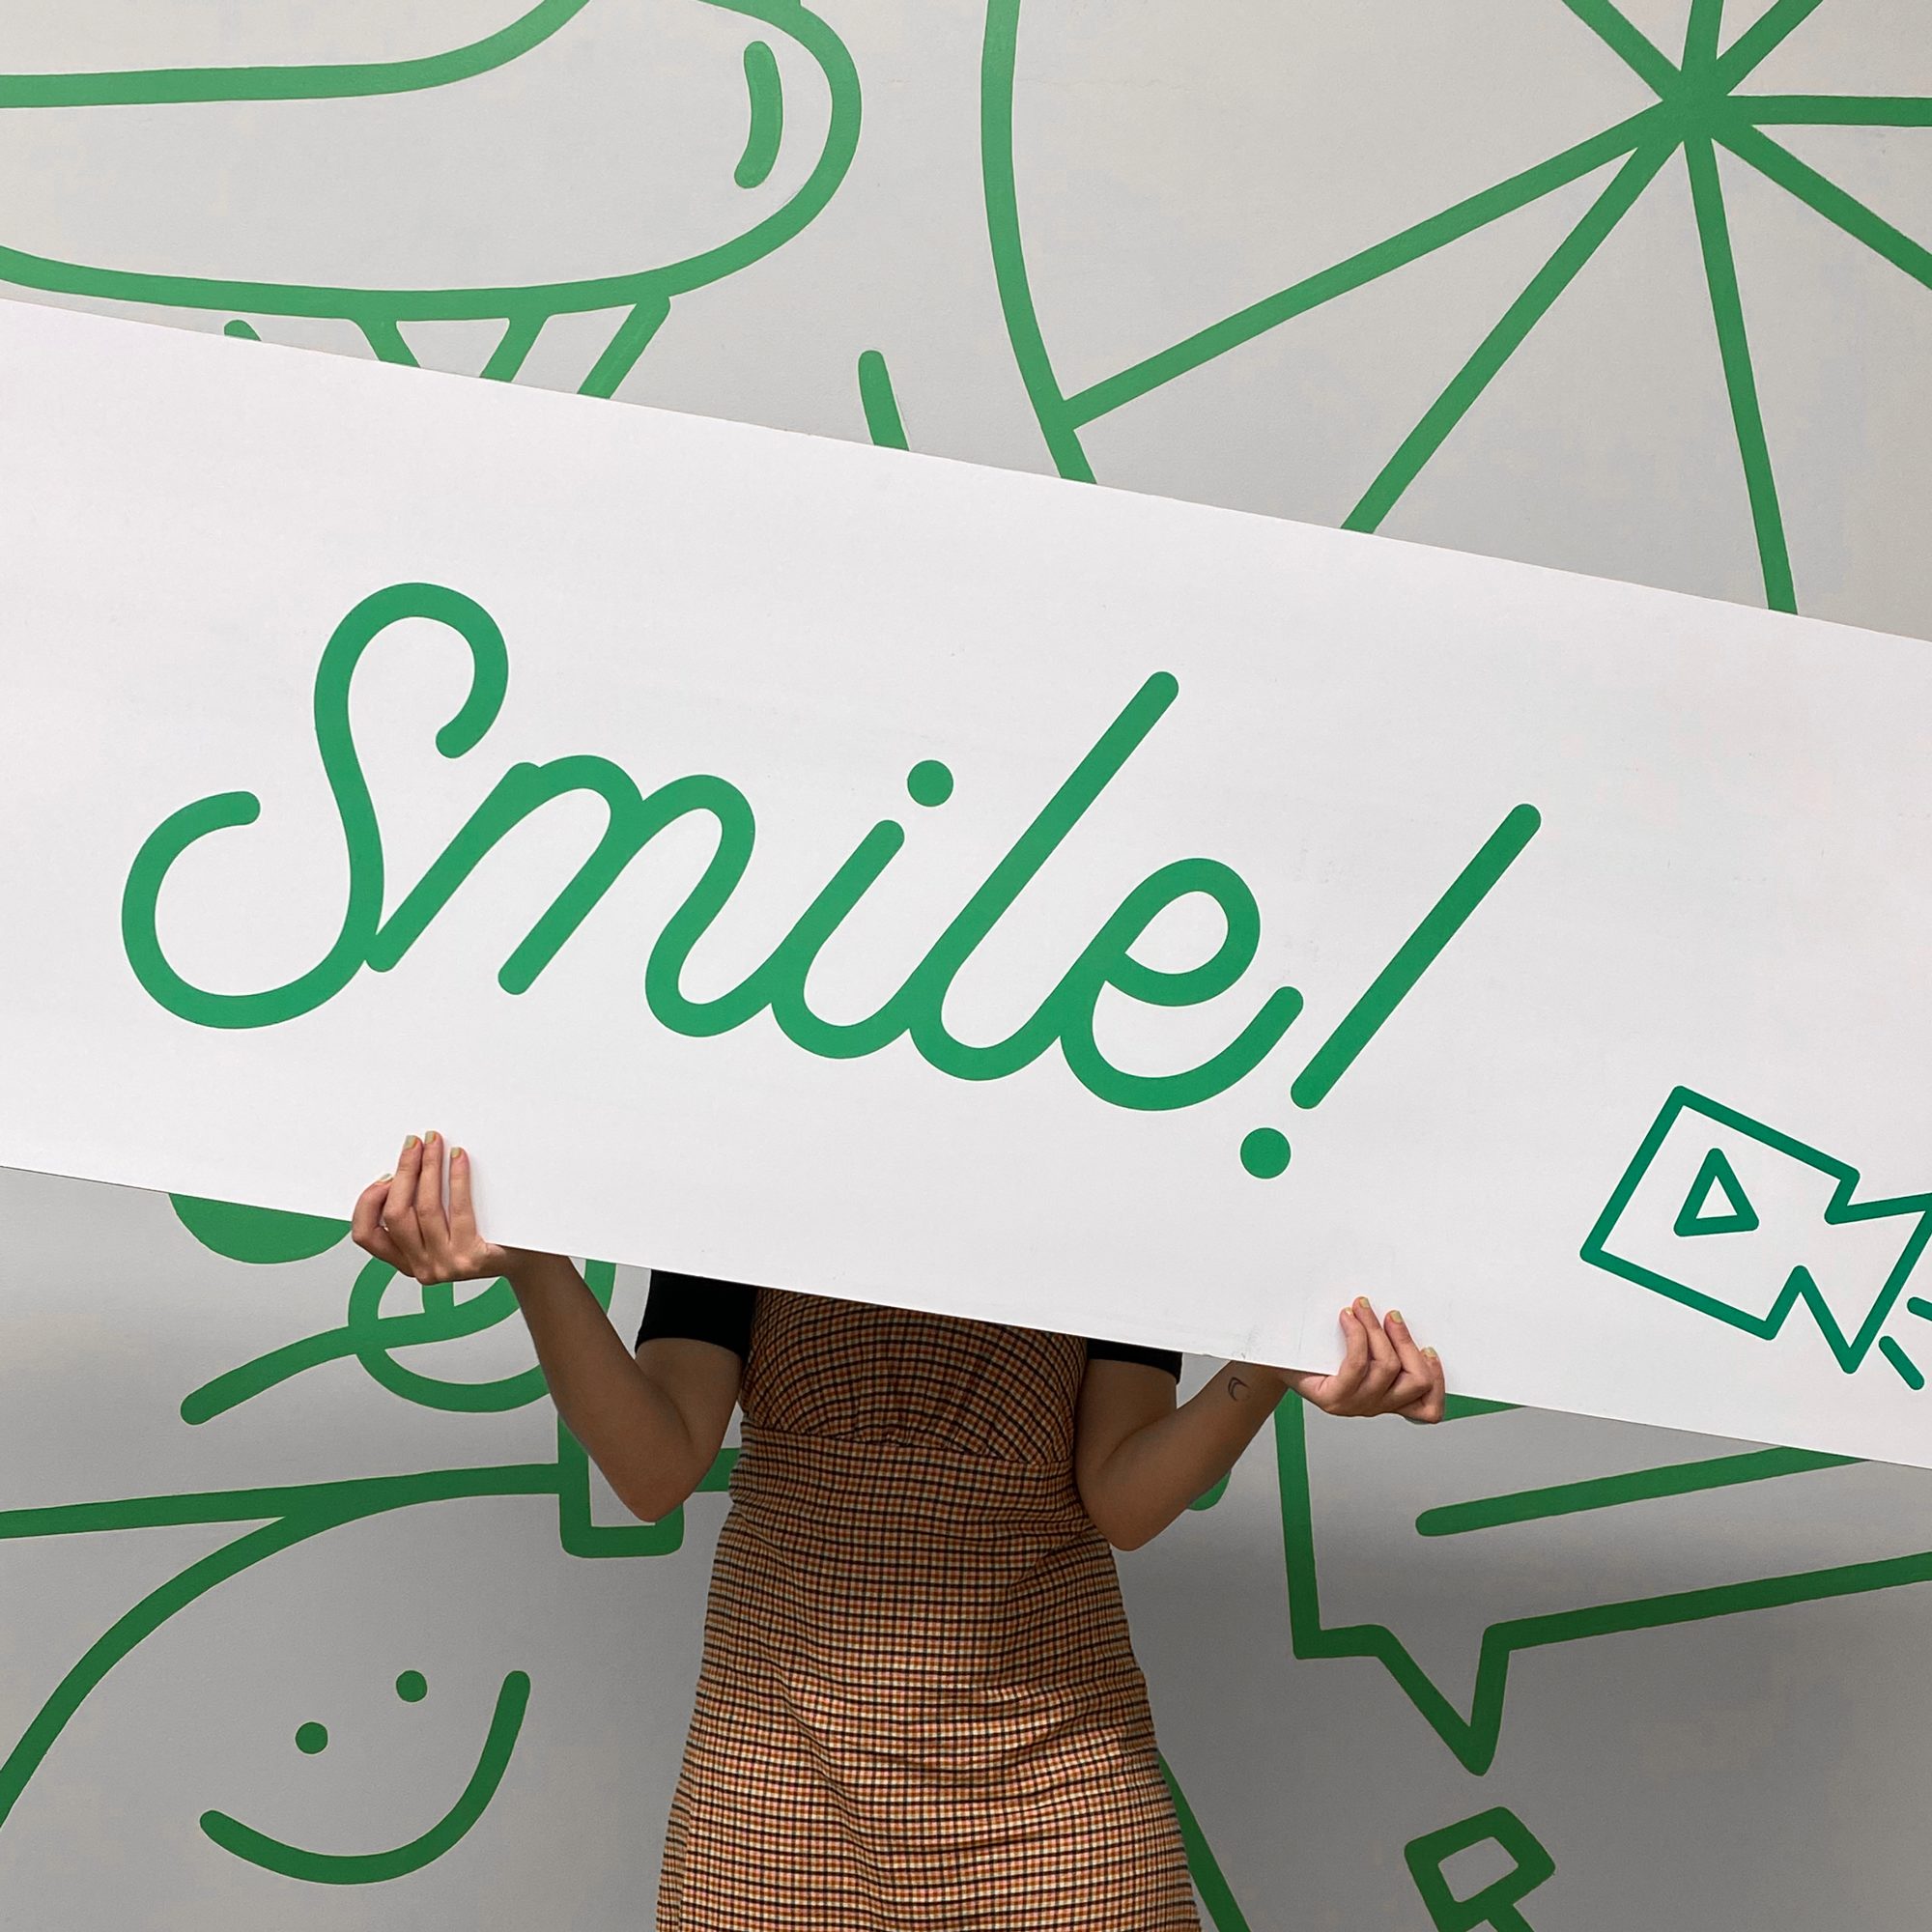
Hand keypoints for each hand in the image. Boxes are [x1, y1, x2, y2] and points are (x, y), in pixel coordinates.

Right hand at [351, 1132, 529, 1285]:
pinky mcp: (471, 1259)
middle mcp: (422, 1268)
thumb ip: (421, 1212)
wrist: (527, 1260)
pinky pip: (459, 1209)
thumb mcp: (444, 1230)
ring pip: (426, 1209)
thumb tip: (406, 1165)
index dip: (367, 1203)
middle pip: (396, 1215)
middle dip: (403, 1172)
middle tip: (414, 1144)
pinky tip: (458, 1158)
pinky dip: (456, 1178)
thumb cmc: (486, 1237)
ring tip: (435, 1144)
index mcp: (406, 1261)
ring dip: (428, 1169)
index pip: (367, 1236)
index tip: (384, 1176)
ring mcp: (446, 1266)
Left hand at [1274, 1297, 1445, 1422]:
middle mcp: (1375, 1406)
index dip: (1438, 1380)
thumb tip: (1403, 1317)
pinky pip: (1358, 1364)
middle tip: (1391, 1315)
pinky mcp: (1333, 1398)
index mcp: (1388, 1399)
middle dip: (1407, 1342)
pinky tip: (1347, 1319)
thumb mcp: (1360, 1350)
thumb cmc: (1318, 1353)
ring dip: (1377, 1330)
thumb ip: (1384, 1344)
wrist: (1278, 1361)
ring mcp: (1355, 1406)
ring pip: (1388, 1368)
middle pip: (1416, 1381)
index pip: (1428, 1409)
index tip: (1429, 1348)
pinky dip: (1357, 1336)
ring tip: (1362, 1308)